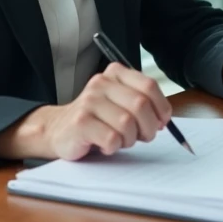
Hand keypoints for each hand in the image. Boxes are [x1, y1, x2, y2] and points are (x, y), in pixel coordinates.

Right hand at [31, 63, 173, 159]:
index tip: (161, 121)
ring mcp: (89, 101)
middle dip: (148, 127)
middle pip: (140, 105)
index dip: (161, 107)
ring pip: (127, 123)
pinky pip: (111, 138)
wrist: (59, 130)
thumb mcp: (120, 103)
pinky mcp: (80, 122)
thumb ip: (142, 104)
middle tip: (143, 137)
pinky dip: (114, 147)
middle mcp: (101, 83)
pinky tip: (106, 145)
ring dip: (129, 139)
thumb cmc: (98, 120)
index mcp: (115, 74)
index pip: (149, 85)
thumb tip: (163, 119)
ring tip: (120, 140)